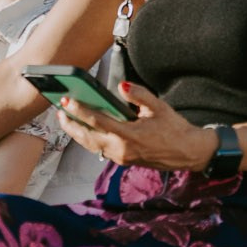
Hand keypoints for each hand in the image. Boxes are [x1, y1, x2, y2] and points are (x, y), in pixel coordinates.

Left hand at [59, 81, 214, 170]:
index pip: (98, 121)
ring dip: (77, 133)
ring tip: (66, 120)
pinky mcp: (123, 160)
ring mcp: (121, 157)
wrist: (188, 152)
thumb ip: (139, 95)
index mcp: (129, 136)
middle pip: (87, 137)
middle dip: (71, 124)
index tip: (67, 101)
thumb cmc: (175, 129)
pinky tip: (84, 130)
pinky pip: (99, 149)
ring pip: (91, 145)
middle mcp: (121, 149)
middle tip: (59, 110)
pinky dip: (88, 139)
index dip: (80, 110)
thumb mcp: (159, 107)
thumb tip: (122, 86)